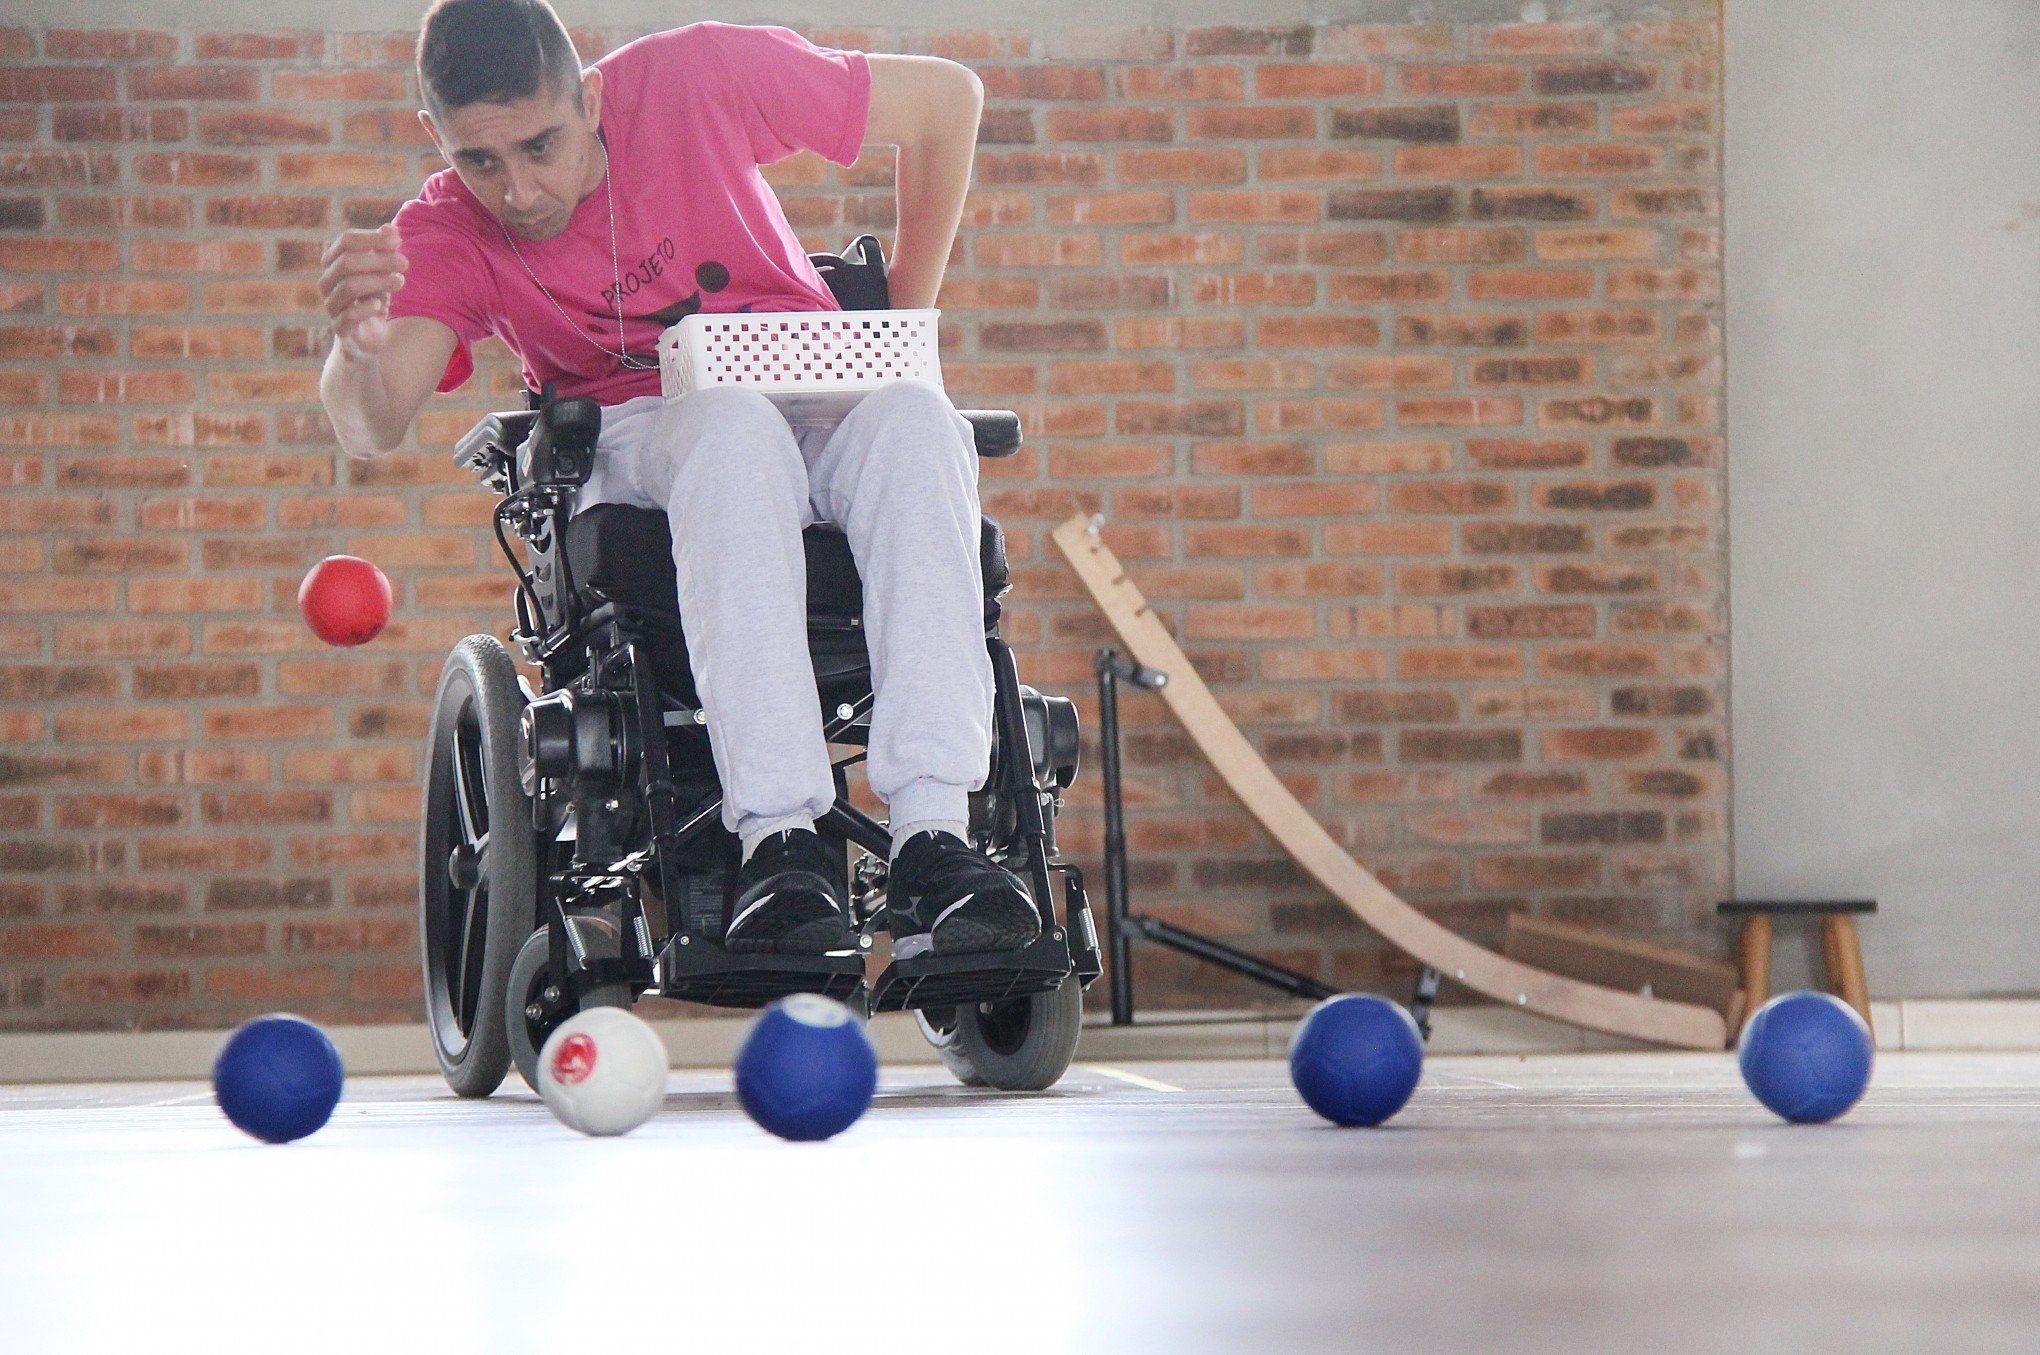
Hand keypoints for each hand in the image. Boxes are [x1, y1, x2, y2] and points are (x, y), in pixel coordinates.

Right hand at [320, 223, 408, 359]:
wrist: (367, 338)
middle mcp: (328, 281)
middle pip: (348, 262)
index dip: (372, 238)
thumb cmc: (373, 298)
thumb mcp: (382, 272)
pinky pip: (348, 316)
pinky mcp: (340, 328)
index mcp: (334, 262)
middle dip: (379, 260)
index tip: (397, 240)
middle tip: (405, 263)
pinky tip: (380, 306)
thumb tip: (390, 229)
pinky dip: (366, 308)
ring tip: (400, 281)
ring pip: (350, 286)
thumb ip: (385, 250)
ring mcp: (331, 305)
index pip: (346, 241)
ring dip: (379, 281)